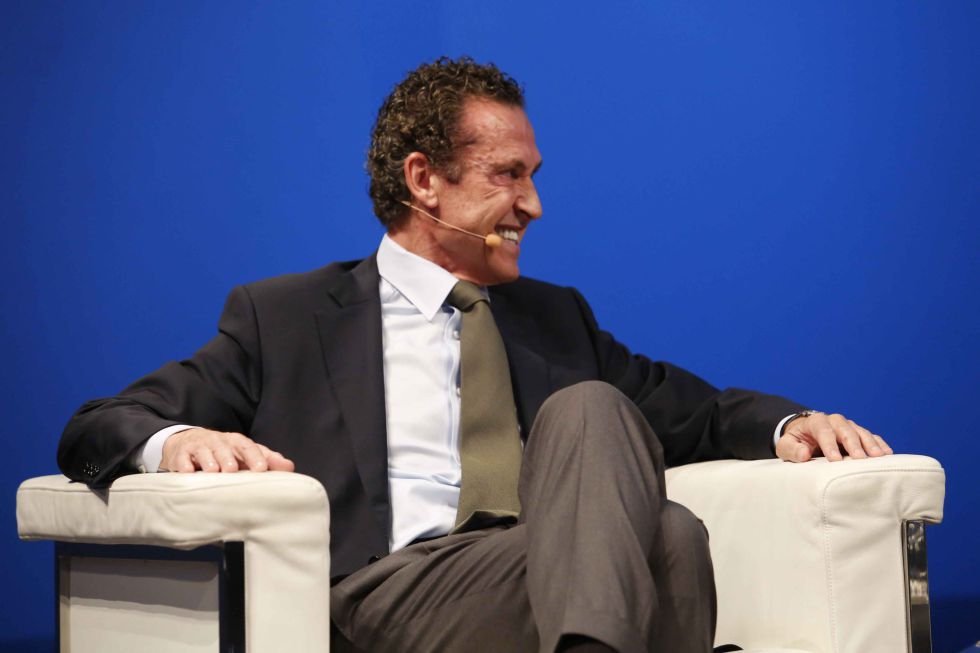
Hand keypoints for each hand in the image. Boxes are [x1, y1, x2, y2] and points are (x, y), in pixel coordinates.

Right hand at [160, 428, 294, 472]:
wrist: (188, 444)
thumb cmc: (223, 453)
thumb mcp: (244, 455)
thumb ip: (267, 460)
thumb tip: (290, 467)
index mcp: (236, 442)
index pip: (248, 446)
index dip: (255, 456)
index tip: (262, 469)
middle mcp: (218, 442)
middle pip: (225, 447)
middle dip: (229, 457)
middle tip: (233, 470)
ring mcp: (199, 447)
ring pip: (204, 451)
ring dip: (209, 461)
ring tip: (214, 472)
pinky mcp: (180, 455)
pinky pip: (181, 459)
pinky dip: (184, 465)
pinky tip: (188, 473)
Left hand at [775, 412, 892, 462]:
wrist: (805, 435)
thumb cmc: (796, 443)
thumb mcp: (786, 446)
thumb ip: (792, 450)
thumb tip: (804, 454)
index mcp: (815, 421)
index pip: (823, 431)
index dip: (829, 444)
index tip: (835, 460)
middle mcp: (834, 421)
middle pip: (845, 429)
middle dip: (853, 444)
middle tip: (860, 459)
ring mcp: (848, 426)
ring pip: (861, 432)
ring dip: (870, 444)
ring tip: (878, 457)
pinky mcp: (858, 434)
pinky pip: (871, 436)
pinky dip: (879, 444)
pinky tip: (887, 454)